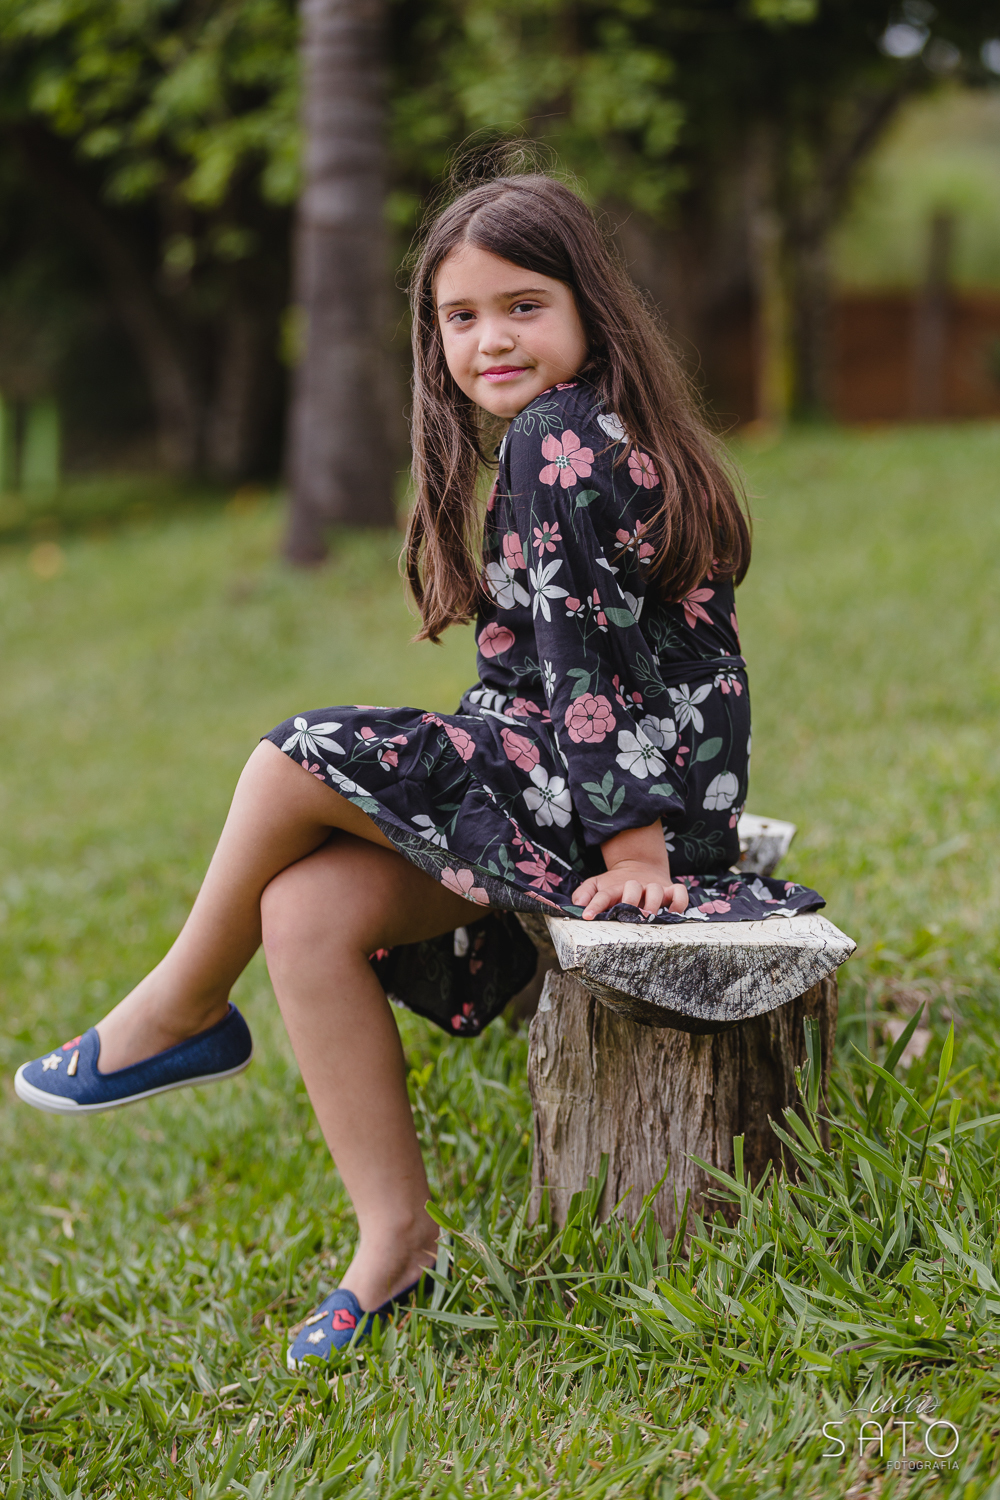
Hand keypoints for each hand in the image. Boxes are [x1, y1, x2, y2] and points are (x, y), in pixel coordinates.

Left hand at [572, 819, 689, 919]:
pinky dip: (679, 902)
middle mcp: (635, 886)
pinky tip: (673, 913)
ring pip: (656, 890)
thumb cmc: (616, 884)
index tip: (588, 916)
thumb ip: (584, 893)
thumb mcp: (597, 885)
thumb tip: (577, 905)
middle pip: (632, 888)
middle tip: (628, 916)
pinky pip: (680, 893)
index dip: (595, 905)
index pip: (604, 894)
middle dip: (630, 901)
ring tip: (650, 917)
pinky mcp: (670, 889)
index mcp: (616, 886)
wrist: (640, 867)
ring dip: (653, 902)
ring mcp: (654, 887)